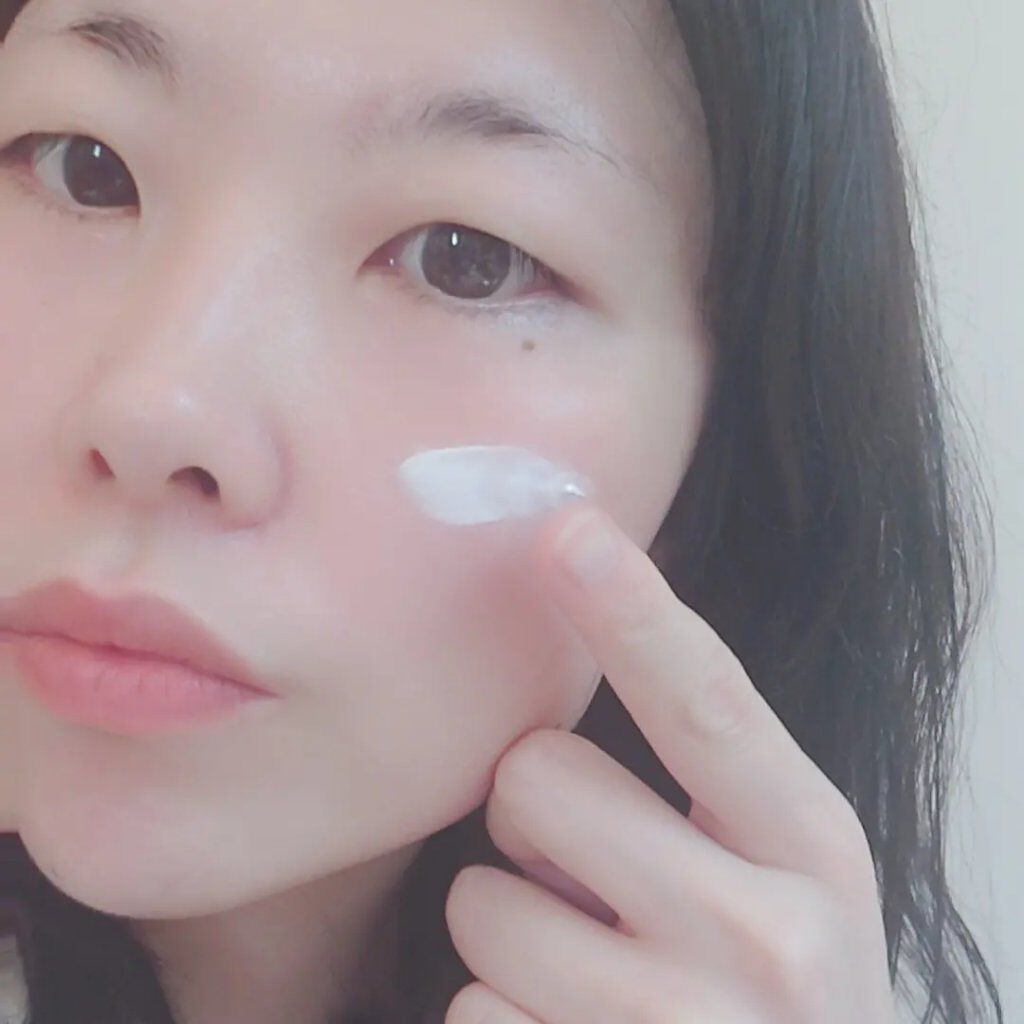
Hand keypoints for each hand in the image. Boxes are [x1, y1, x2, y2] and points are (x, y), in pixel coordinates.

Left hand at [443, 503, 898, 1022]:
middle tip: (581, 875)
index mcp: (812, 849)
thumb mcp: (780, 875)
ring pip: (480, 906)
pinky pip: (467, 1013)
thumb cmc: (771, 990)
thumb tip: (559, 690)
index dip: (633, 610)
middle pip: (536, 779)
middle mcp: (762, 938)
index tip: (567, 530)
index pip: (708, 703)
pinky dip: (499, 1021)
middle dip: (529, 818)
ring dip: (510, 936)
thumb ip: (702, 787)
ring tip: (590, 980)